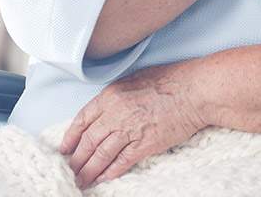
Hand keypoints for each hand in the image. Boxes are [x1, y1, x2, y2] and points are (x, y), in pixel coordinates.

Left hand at [59, 62, 204, 188]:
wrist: (195, 90)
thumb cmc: (170, 79)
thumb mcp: (135, 78)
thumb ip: (117, 95)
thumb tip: (106, 109)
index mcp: (111, 95)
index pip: (82, 119)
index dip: (71, 137)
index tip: (65, 148)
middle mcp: (116, 113)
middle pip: (88, 141)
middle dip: (77, 159)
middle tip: (70, 170)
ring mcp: (129, 130)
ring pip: (101, 155)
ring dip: (89, 171)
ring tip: (82, 181)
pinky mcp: (144, 145)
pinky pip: (121, 162)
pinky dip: (110, 172)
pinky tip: (103, 178)